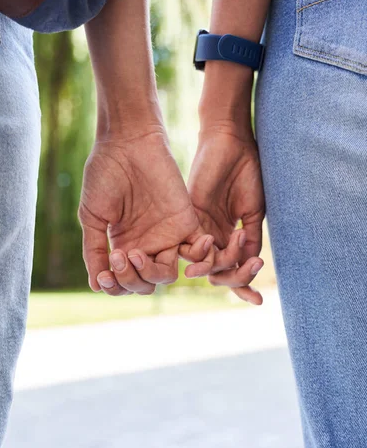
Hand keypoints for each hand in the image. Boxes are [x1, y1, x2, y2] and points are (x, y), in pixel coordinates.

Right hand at [78, 123, 213, 295]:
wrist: (127, 144)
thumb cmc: (105, 175)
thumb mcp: (93, 216)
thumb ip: (95, 250)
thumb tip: (96, 286)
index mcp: (123, 244)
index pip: (123, 282)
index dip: (115, 286)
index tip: (104, 275)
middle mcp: (146, 244)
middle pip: (145, 283)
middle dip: (130, 280)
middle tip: (120, 256)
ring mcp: (167, 235)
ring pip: (166, 276)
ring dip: (150, 274)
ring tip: (136, 254)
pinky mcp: (186, 222)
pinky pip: (197, 253)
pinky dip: (194, 260)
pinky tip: (172, 250)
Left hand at [180, 120, 265, 304]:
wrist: (231, 144)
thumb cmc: (246, 172)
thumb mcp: (253, 211)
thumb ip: (251, 238)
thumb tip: (251, 265)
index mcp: (228, 235)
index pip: (233, 268)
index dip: (244, 286)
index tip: (259, 303)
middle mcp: (211, 236)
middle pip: (219, 272)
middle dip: (236, 278)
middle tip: (252, 269)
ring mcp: (199, 228)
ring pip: (205, 264)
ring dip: (222, 268)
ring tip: (237, 263)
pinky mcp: (188, 217)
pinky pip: (192, 246)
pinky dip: (204, 256)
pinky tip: (214, 255)